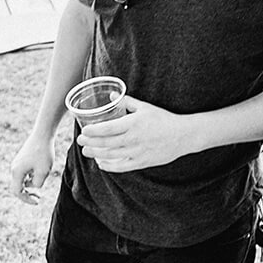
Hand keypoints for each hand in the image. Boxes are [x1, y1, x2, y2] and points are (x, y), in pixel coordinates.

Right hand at [9, 134, 54, 204]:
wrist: (42, 134)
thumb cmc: (43, 153)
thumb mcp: (43, 172)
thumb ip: (37, 184)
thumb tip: (33, 186)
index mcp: (17, 172)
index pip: (17, 192)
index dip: (26, 199)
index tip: (37, 201)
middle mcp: (15, 168)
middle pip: (17, 186)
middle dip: (27, 193)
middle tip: (38, 198)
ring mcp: (17, 163)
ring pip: (22, 179)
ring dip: (30, 184)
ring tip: (42, 179)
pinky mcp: (22, 159)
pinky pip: (24, 173)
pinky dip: (31, 177)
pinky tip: (41, 172)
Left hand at [76, 96, 191, 172]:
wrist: (182, 135)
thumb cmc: (163, 119)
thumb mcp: (145, 107)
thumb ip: (127, 101)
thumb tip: (111, 96)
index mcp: (133, 123)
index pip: (108, 129)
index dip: (93, 131)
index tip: (83, 130)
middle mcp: (133, 139)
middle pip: (106, 143)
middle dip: (90, 143)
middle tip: (79, 141)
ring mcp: (137, 152)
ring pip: (112, 155)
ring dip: (96, 154)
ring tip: (86, 152)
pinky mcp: (142, 162)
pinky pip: (122, 166)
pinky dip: (110, 166)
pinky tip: (101, 164)